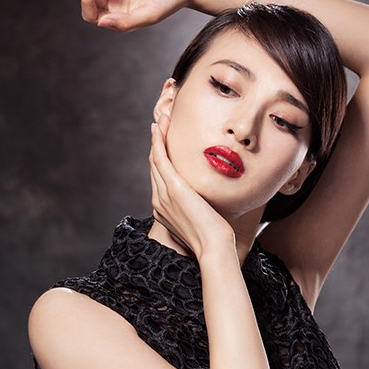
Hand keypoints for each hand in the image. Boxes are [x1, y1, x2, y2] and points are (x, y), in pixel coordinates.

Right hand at [149, 115, 234, 259]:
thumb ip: (199, 209)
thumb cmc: (214, 240)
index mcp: (164, 211)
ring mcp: (164, 195)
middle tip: (160, 125)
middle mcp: (159, 202)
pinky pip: (161, 159)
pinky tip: (161, 128)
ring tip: (161, 121)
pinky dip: (159, 142)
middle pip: (155, 167)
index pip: (160, 180)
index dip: (161, 160)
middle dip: (156, 145)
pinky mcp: (173, 188)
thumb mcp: (203, 221)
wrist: (214, 248)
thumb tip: (208, 202)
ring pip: (155, 160)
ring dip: (157, 138)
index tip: (165, 144)